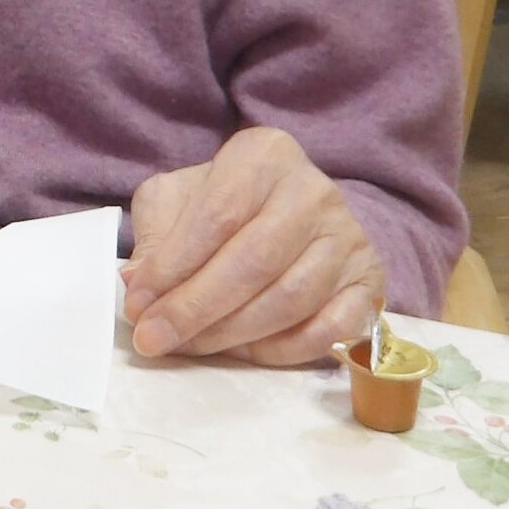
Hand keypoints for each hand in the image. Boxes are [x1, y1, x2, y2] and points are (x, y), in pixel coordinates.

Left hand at [122, 126, 388, 366]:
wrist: (294, 212)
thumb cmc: (224, 202)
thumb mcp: (178, 200)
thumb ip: (157, 234)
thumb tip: (138, 283)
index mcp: (264, 155)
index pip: (217, 215)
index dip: (173, 266)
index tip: (137, 304)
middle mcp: (314, 191)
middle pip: (254, 261)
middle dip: (196, 308)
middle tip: (155, 339)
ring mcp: (349, 237)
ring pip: (290, 299)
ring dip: (232, 334)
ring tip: (190, 346)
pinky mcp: (371, 282)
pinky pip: (330, 329)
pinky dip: (283, 350)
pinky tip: (244, 353)